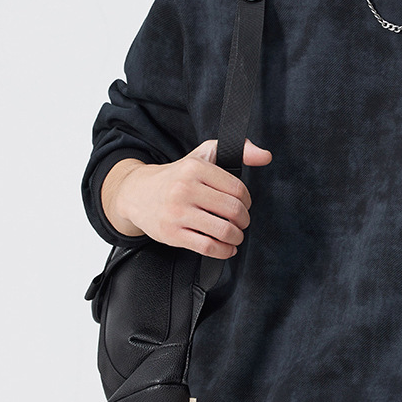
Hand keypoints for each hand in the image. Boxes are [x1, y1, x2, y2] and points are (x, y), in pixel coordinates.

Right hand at [106, 138, 271, 258]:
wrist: (136, 193)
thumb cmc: (177, 175)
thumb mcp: (204, 155)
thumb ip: (238, 151)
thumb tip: (265, 156)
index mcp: (195, 168)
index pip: (237, 188)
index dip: (247, 200)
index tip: (244, 205)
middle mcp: (185, 189)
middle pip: (233, 210)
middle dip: (244, 220)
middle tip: (241, 222)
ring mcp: (177, 212)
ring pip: (223, 231)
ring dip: (236, 237)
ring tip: (235, 235)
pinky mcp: (172, 234)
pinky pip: (208, 247)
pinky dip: (224, 251)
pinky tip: (226, 247)